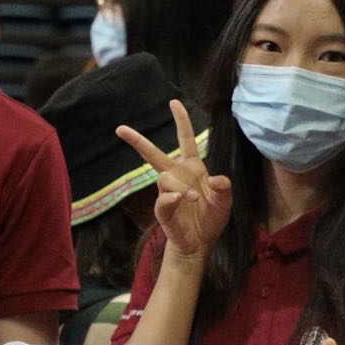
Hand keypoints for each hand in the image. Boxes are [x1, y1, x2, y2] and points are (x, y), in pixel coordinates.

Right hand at [117, 100, 231, 259]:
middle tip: (119, 129)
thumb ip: (223, 188)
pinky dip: (171, 198)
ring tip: (194, 200)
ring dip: (180, 188)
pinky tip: (180, 200)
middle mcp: (176, 175)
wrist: (201, 242)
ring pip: (163, 178)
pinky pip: (162, 200)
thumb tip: (215, 179)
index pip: (185, 139)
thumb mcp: (224, 200)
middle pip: (153, 153)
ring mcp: (167, 192)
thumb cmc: (212, 217)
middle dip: (137, 140)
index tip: (174, 102)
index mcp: (192, 167)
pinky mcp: (162, 209)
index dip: (181, 120)